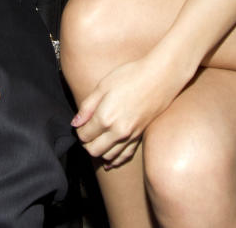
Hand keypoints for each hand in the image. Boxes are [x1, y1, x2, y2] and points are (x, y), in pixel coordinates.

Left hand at [72, 53, 189, 167]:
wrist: (160, 77)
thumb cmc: (130, 76)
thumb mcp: (103, 86)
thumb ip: (87, 106)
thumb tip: (75, 123)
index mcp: (105, 117)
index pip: (84, 135)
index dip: (79, 130)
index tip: (80, 123)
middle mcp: (118, 131)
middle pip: (94, 150)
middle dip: (86, 143)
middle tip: (86, 132)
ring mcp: (130, 136)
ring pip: (108, 156)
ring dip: (99, 151)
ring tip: (97, 140)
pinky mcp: (140, 136)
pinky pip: (125, 156)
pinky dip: (115, 159)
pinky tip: (110, 159)